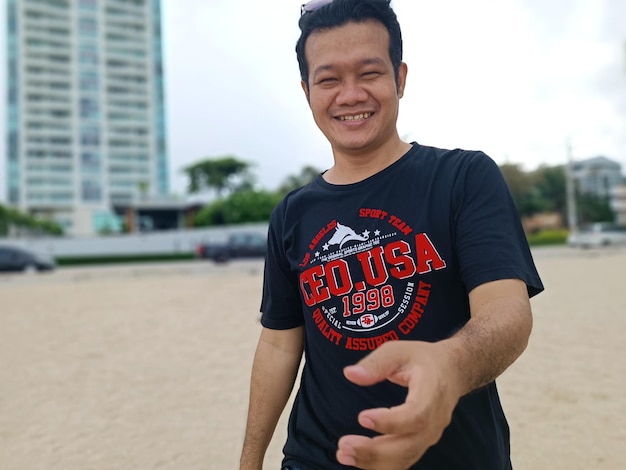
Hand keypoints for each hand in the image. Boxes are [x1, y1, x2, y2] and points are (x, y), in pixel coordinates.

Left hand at [336, 340, 460, 469]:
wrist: (452, 370)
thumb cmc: (423, 359)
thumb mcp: (399, 350)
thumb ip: (376, 363)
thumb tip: (350, 374)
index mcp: (431, 393)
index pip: (415, 416)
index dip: (390, 422)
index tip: (362, 418)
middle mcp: (434, 420)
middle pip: (408, 445)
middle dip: (374, 451)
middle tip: (344, 446)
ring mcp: (430, 435)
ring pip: (404, 457)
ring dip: (373, 462)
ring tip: (344, 454)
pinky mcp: (422, 442)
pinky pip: (403, 459)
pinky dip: (380, 463)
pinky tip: (356, 458)